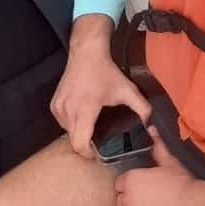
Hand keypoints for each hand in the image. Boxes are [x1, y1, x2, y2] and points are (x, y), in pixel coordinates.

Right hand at [50, 28, 149, 159]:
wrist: (87, 51)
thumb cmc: (105, 71)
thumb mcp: (126, 89)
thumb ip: (141, 107)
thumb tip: (150, 123)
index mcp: (84, 110)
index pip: (79, 144)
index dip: (88, 154)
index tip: (98, 154)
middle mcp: (68, 110)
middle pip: (74, 140)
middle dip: (86, 143)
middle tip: (98, 139)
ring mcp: (59, 107)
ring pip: (67, 131)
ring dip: (78, 132)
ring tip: (91, 123)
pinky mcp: (54, 104)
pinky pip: (62, 122)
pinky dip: (70, 122)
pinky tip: (81, 114)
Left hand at [115, 128, 204, 205]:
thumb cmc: (182, 183)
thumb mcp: (170, 162)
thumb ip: (157, 146)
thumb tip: (151, 129)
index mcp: (131, 181)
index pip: (119, 184)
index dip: (130, 186)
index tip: (141, 188)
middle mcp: (127, 202)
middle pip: (121, 203)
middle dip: (131, 203)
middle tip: (148, 202)